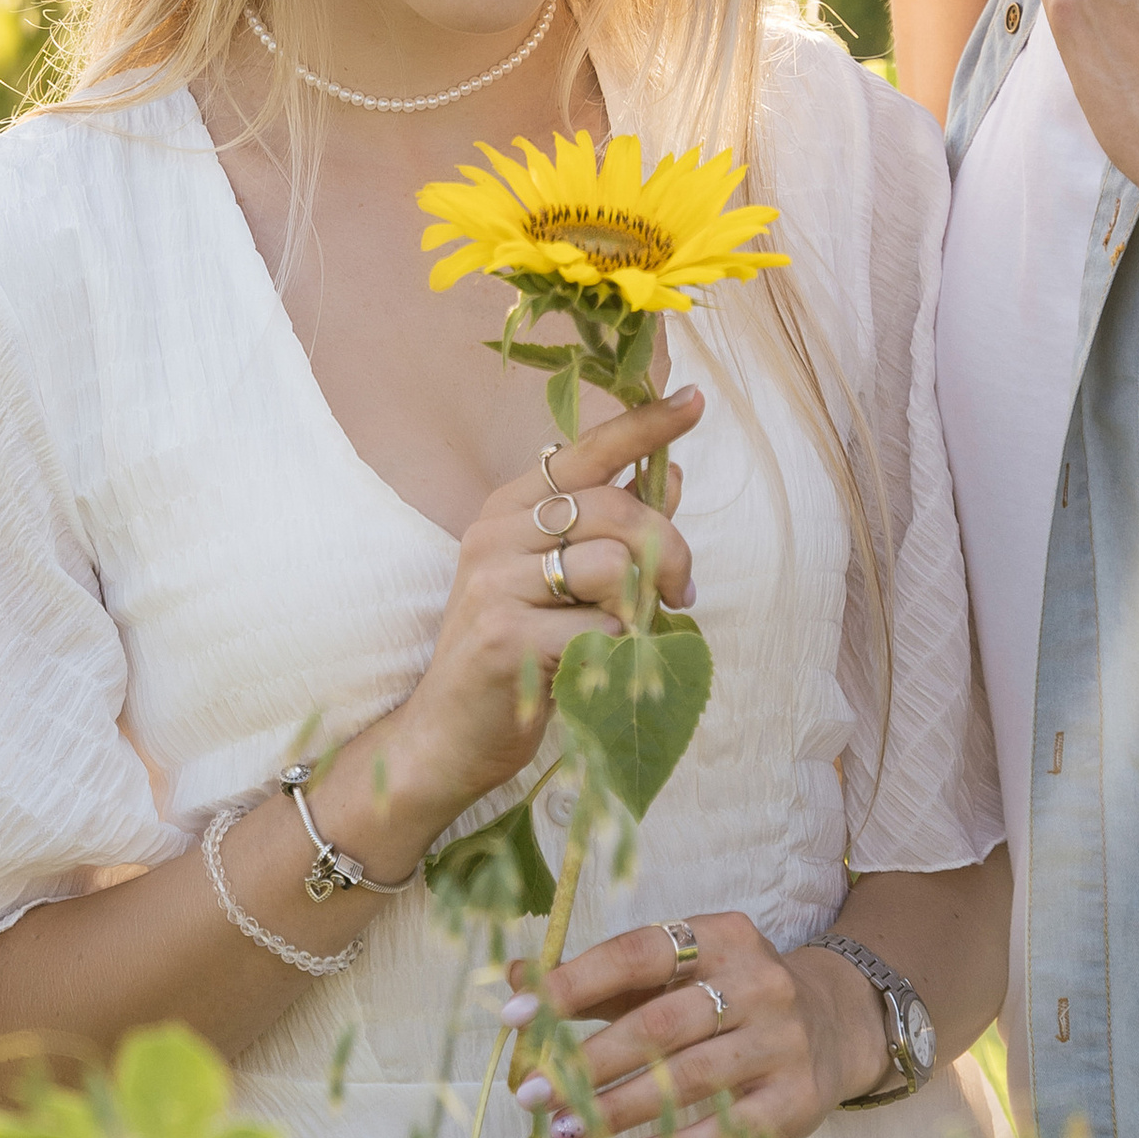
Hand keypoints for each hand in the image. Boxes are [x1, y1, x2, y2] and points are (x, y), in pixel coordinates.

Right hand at [348, 391, 702, 860]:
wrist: (444, 736)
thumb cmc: (513, 655)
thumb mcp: (557, 583)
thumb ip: (611, 530)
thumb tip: (672, 477)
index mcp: (508, 509)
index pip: (585, 450)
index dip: (644, 426)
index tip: (694, 400)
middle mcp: (493, 534)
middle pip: (616, 508)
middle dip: (669, 549)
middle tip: (682, 592)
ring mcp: (493, 585)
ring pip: (614, 564)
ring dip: (643, 604)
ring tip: (633, 633)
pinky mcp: (503, 639)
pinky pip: (601, 625)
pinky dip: (618, 647)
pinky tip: (598, 663)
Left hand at [512, 910, 885, 1137]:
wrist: (834, 1025)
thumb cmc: (729, 997)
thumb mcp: (677, 973)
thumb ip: (601, 979)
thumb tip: (516, 978)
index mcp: (720, 936)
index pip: (637, 954)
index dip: (574, 984)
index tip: (517, 1016)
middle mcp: (756, 982)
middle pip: (660, 1024)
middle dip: (587, 1061)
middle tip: (531, 1093)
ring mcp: (781, 1041)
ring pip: (689, 1080)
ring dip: (618, 1110)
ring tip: (563, 1130)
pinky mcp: (795, 1098)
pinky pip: (728, 1130)